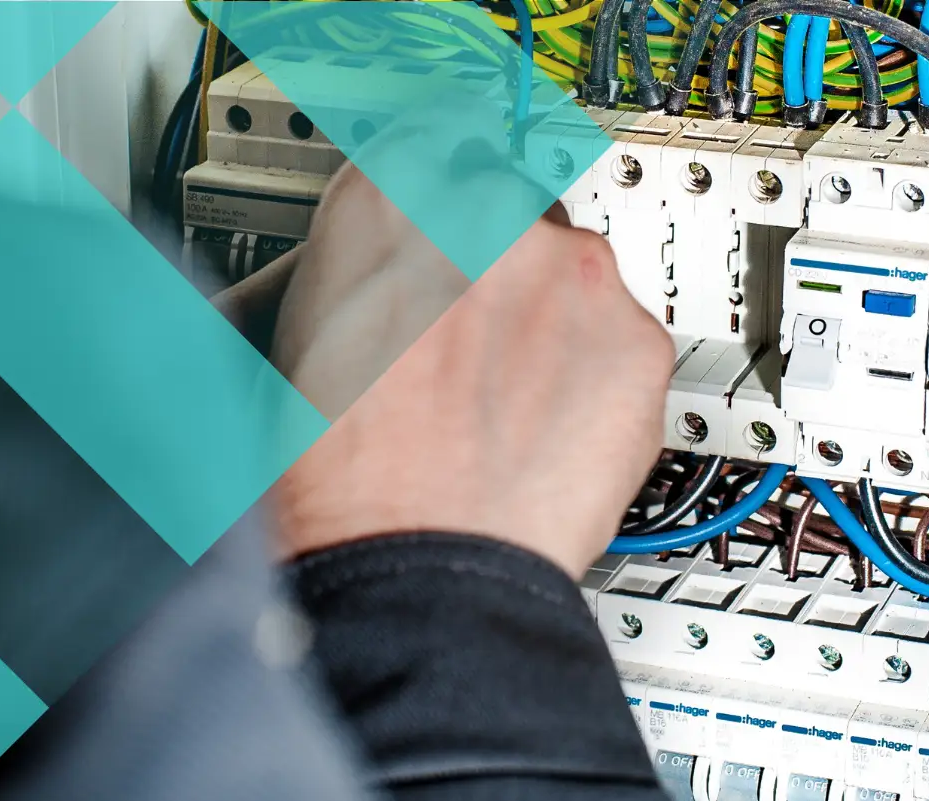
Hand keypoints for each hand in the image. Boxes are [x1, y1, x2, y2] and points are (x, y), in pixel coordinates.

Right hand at [264, 157, 674, 578]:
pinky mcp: (637, 341)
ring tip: (505, 401)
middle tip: (467, 344)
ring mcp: (573, 274)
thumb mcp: (292, 342)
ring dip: (546, 320)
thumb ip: (353, 271)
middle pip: (508, 209)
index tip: (452, 211)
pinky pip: (619, 338)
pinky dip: (595, 374)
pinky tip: (548, 427)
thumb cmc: (336, 478)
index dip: (441, 188)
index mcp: (391, 197)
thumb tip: (372, 266)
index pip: (436, 138)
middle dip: (492, 265)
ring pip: (569, 274)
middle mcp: (489, 215)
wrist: (413, 569)